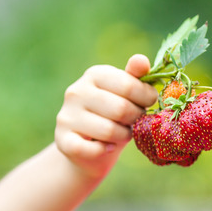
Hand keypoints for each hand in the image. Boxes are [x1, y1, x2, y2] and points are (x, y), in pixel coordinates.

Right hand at [55, 54, 157, 176]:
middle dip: (136, 119)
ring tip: (123, 133)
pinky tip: (108, 147)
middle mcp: (76, 91)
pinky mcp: (62, 140)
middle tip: (136, 121)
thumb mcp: (127, 94)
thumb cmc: (115, 115)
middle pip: (121, 109)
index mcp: (95, 74)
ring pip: (109, 131)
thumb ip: (136, 77)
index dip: (147, 98)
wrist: (90, 147)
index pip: (129, 85)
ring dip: (124, 136)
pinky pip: (91, 149)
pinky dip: (105, 151)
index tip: (149, 104)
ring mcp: (66, 115)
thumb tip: (141, 59)